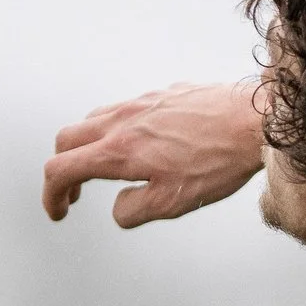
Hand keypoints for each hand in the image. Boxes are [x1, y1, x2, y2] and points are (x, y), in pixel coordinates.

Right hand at [42, 81, 266, 225]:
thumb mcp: (174, 202)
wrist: (254, 120)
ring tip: (105, 168)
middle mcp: (121, 120)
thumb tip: (118, 209)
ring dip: (88, 146)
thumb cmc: (218, 162)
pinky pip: (125, 109)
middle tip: (76, 193)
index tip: (58, 211)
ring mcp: (141, 102)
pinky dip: (116, 130)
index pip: (61, 169)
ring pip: (94, 120)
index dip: (51, 195)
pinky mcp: (162, 94)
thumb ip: (135, 210)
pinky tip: (141, 144)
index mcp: (117, 150)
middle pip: (68, 139)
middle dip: (64, 168)